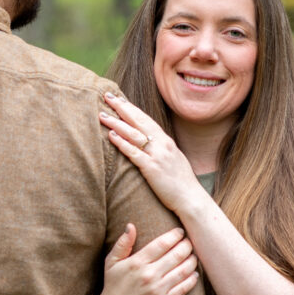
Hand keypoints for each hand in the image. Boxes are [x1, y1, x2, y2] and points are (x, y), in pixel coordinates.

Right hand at [90, 224, 199, 294]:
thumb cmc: (114, 285)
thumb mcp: (111, 262)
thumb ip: (123, 243)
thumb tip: (131, 225)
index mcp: (137, 262)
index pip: (161, 244)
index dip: (174, 235)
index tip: (180, 232)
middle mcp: (149, 275)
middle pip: (176, 255)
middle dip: (186, 246)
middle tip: (190, 242)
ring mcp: (157, 289)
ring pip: (183, 271)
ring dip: (192, 261)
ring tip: (194, 255)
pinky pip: (183, 289)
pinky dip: (192, 280)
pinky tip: (194, 274)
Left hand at [100, 92, 203, 214]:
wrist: (191, 199)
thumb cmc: (180, 183)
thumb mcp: (172, 160)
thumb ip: (160, 150)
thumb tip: (147, 144)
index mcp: (166, 141)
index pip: (146, 119)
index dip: (131, 108)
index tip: (118, 98)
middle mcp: (162, 145)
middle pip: (139, 121)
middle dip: (122, 107)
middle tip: (107, 96)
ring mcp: (157, 156)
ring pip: (134, 134)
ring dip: (116, 123)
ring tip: (102, 115)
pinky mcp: (152, 169)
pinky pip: (134, 153)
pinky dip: (122, 143)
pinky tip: (111, 136)